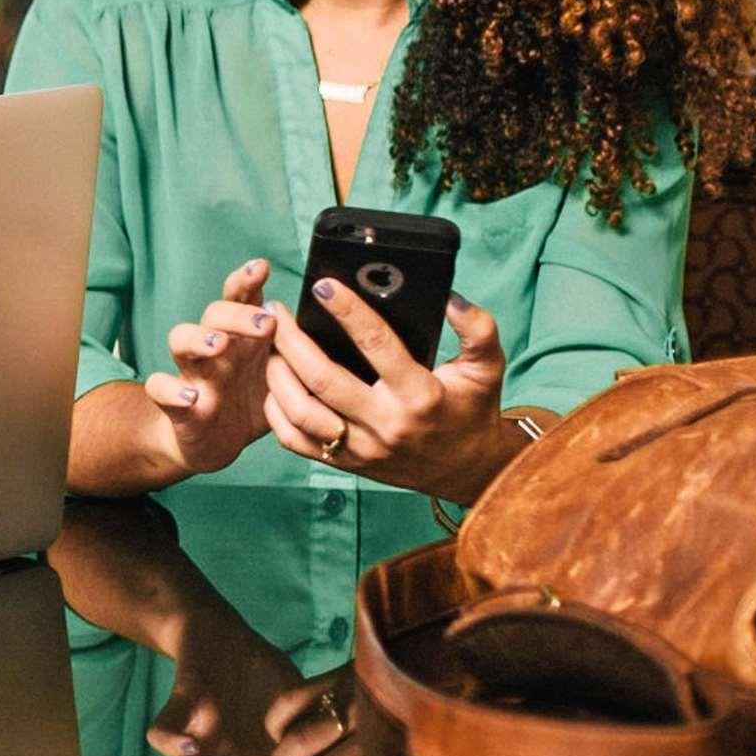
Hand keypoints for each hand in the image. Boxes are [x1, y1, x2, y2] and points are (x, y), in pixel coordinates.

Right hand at [146, 259, 281, 477]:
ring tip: (219, 345)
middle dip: (237, 313)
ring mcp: (193, 373)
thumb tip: (338, 322)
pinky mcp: (178, 405)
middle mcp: (215, 349)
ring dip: (198, 338)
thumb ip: (298, 351)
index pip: (241, 299)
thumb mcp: (280, 376)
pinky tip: (190, 396)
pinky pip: (159, 388)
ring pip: (180, 340)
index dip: (247, 280)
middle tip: (266, 323)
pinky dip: (171, 390)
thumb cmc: (251, 402)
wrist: (212, 443)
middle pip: (213, 314)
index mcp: (243, 338)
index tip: (262, 267)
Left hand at [263, 284, 513, 503]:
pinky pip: (295, 440)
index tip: (323, 286)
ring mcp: (362, 448)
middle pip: (324, 379)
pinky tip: (274, 382)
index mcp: (420, 395)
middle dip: (292, 340)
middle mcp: (386, 424)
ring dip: (277, 373)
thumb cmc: (471, 410)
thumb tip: (450, 298)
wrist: (466, 469)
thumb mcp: (486, 368)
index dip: (348, 312)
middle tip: (276, 311)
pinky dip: (277, 411)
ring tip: (269, 342)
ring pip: (301, 412)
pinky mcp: (346, 463)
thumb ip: (477, 329)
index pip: (377, 345)